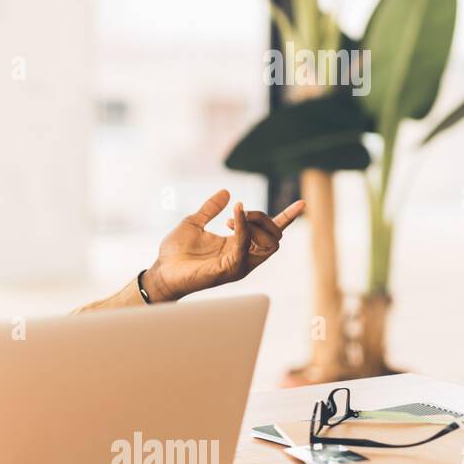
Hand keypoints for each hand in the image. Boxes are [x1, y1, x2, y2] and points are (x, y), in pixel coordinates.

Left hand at [144, 189, 304, 301]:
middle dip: (265, 217)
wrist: (161, 271)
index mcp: (238, 245)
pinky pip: (245, 246)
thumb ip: (210, 209)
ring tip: (234, 214)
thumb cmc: (175, 252)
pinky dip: (242, 227)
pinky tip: (231, 216)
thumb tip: (227, 192)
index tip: (302, 204)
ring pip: (269, 244)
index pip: (270, 233)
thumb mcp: (194, 222)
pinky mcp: (229, 270)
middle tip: (241, 208)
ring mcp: (239, 265)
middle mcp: (243, 256)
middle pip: (275, 237)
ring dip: (256, 223)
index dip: (287, 218)